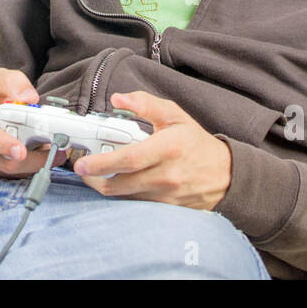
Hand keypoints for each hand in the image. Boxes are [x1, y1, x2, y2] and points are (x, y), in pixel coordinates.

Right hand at [0, 68, 62, 184]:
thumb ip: (14, 84)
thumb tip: (29, 98)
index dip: (3, 143)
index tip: (21, 151)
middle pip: (2, 161)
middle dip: (33, 159)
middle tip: (57, 151)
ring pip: (7, 174)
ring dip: (31, 165)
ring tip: (46, 151)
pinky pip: (4, 180)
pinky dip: (22, 172)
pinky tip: (30, 160)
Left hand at [72, 91, 232, 209]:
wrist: (224, 174)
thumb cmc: (195, 142)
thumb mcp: (174, 115)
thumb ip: (145, 104)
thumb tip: (118, 99)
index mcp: (168, 148)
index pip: (129, 159)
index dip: (102, 162)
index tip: (83, 162)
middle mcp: (167, 175)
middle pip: (121, 183)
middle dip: (94, 178)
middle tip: (81, 170)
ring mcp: (166, 195)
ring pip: (125, 196)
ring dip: (105, 186)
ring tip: (95, 174)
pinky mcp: (165, 208)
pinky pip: (136, 203)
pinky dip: (122, 194)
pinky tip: (116, 182)